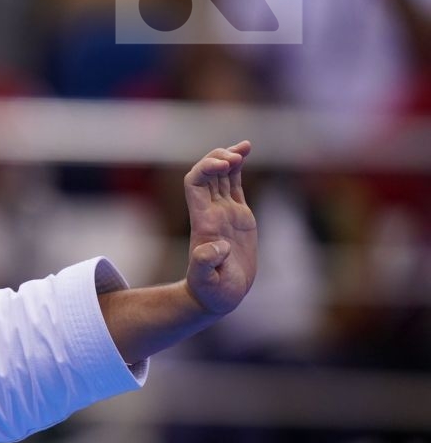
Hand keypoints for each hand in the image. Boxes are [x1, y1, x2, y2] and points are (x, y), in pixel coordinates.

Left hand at [182, 141, 256, 316]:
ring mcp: (224, 212)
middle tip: (237, 155)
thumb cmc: (211, 291)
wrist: (219, 296)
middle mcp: (211, 212)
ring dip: (228, 157)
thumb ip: (205, 264)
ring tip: (244, 146)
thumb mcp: (207, 281)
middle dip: (218, 158)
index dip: (206, 168)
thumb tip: (214, 248)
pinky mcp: (237, 216)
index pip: (196, 184)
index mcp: (204, 221)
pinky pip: (235, 185)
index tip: (226, 164)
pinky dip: (239, 168)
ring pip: (221, 176)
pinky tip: (246, 152)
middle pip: (206, 174)